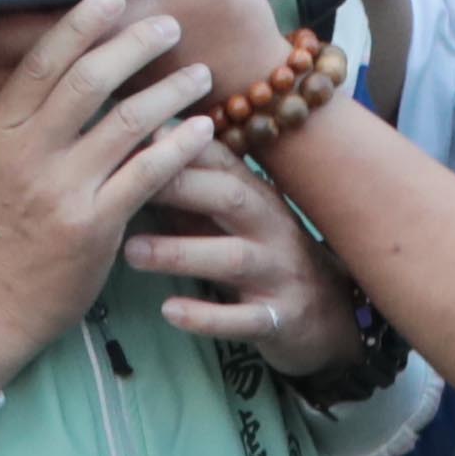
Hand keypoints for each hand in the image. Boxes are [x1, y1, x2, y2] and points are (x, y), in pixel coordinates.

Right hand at [0, 0, 220, 386]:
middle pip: (87, 80)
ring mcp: (62, 190)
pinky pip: (147, 174)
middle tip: (170, 26)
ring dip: (170, 91)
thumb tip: (5, 48)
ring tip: (201, 74)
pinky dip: (180, 147)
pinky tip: (203, 130)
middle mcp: (28, 154)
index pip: (41, 62)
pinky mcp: (96, 226)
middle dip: (134, 45)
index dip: (80, 24)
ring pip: (126, 123)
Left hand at [127, 156, 367, 381]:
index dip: (183, 147)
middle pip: (230, 198)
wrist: (328, 316)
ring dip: (180, 252)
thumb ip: (192, 197)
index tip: (137, 136)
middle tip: (126, 187)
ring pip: (233, 258)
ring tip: (132, 252)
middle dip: (181, 187)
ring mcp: (279, 273)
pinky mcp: (279, 319)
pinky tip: (170, 311)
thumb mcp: (234, 221)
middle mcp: (272, 228)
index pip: (222, 161)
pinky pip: (243, 319)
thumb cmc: (263, 257)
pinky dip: (206, 317)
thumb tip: (133, 163)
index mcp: (258, 197)